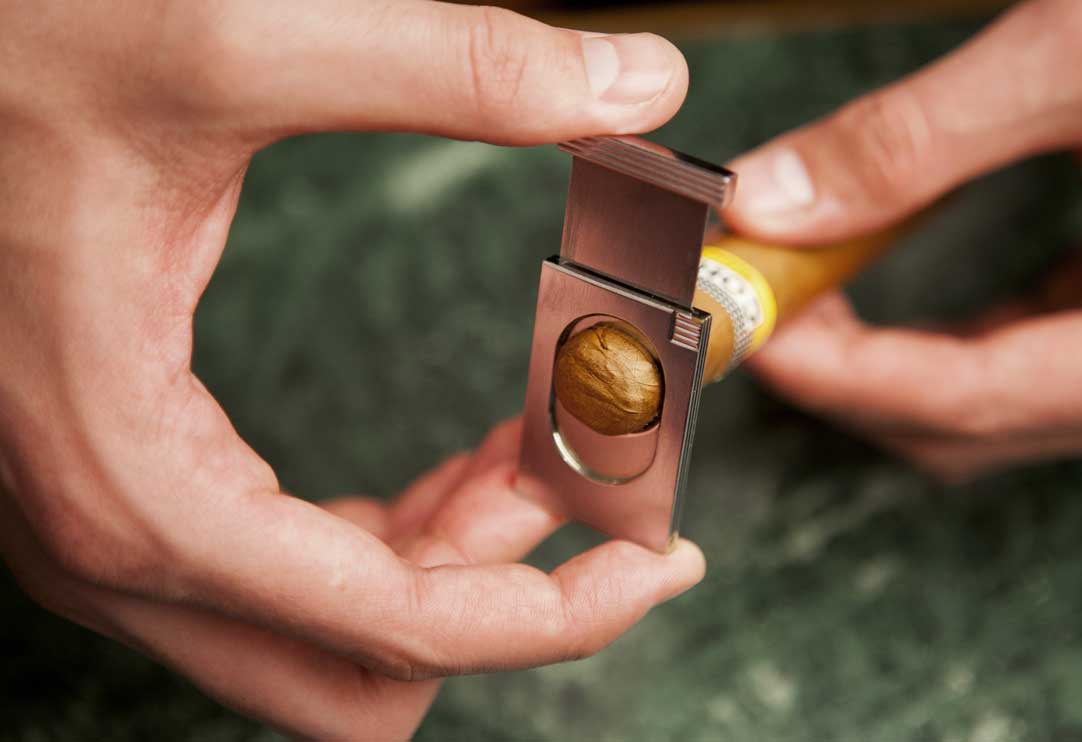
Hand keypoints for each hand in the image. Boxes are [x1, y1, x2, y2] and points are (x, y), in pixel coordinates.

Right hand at [0, 2, 701, 737]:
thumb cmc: (16, 53)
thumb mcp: (235, 44)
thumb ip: (452, 69)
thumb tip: (640, 87)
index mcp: (141, 487)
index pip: (395, 633)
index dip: (555, 614)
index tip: (661, 559)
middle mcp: (114, 541)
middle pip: (363, 664)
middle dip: (505, 586)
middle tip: (594, 472)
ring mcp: (116, 524)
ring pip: (333, 625)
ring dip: (460, 558)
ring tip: (548, 446)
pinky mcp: (137, 482)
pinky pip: (298, 568)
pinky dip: (404, 537)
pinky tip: (471, 461)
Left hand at [721, 0, 1081, 479]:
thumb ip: (921, 140)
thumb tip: (773, 199)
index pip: (971, 402)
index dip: (838, 370)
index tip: (742, 321)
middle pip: (969, 420)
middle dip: (846, 368)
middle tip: (756, 296)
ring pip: (989, 391)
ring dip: (881, 346)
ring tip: (796, 278)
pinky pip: (1024, 342)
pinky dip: (937, 318)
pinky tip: (878, 265)